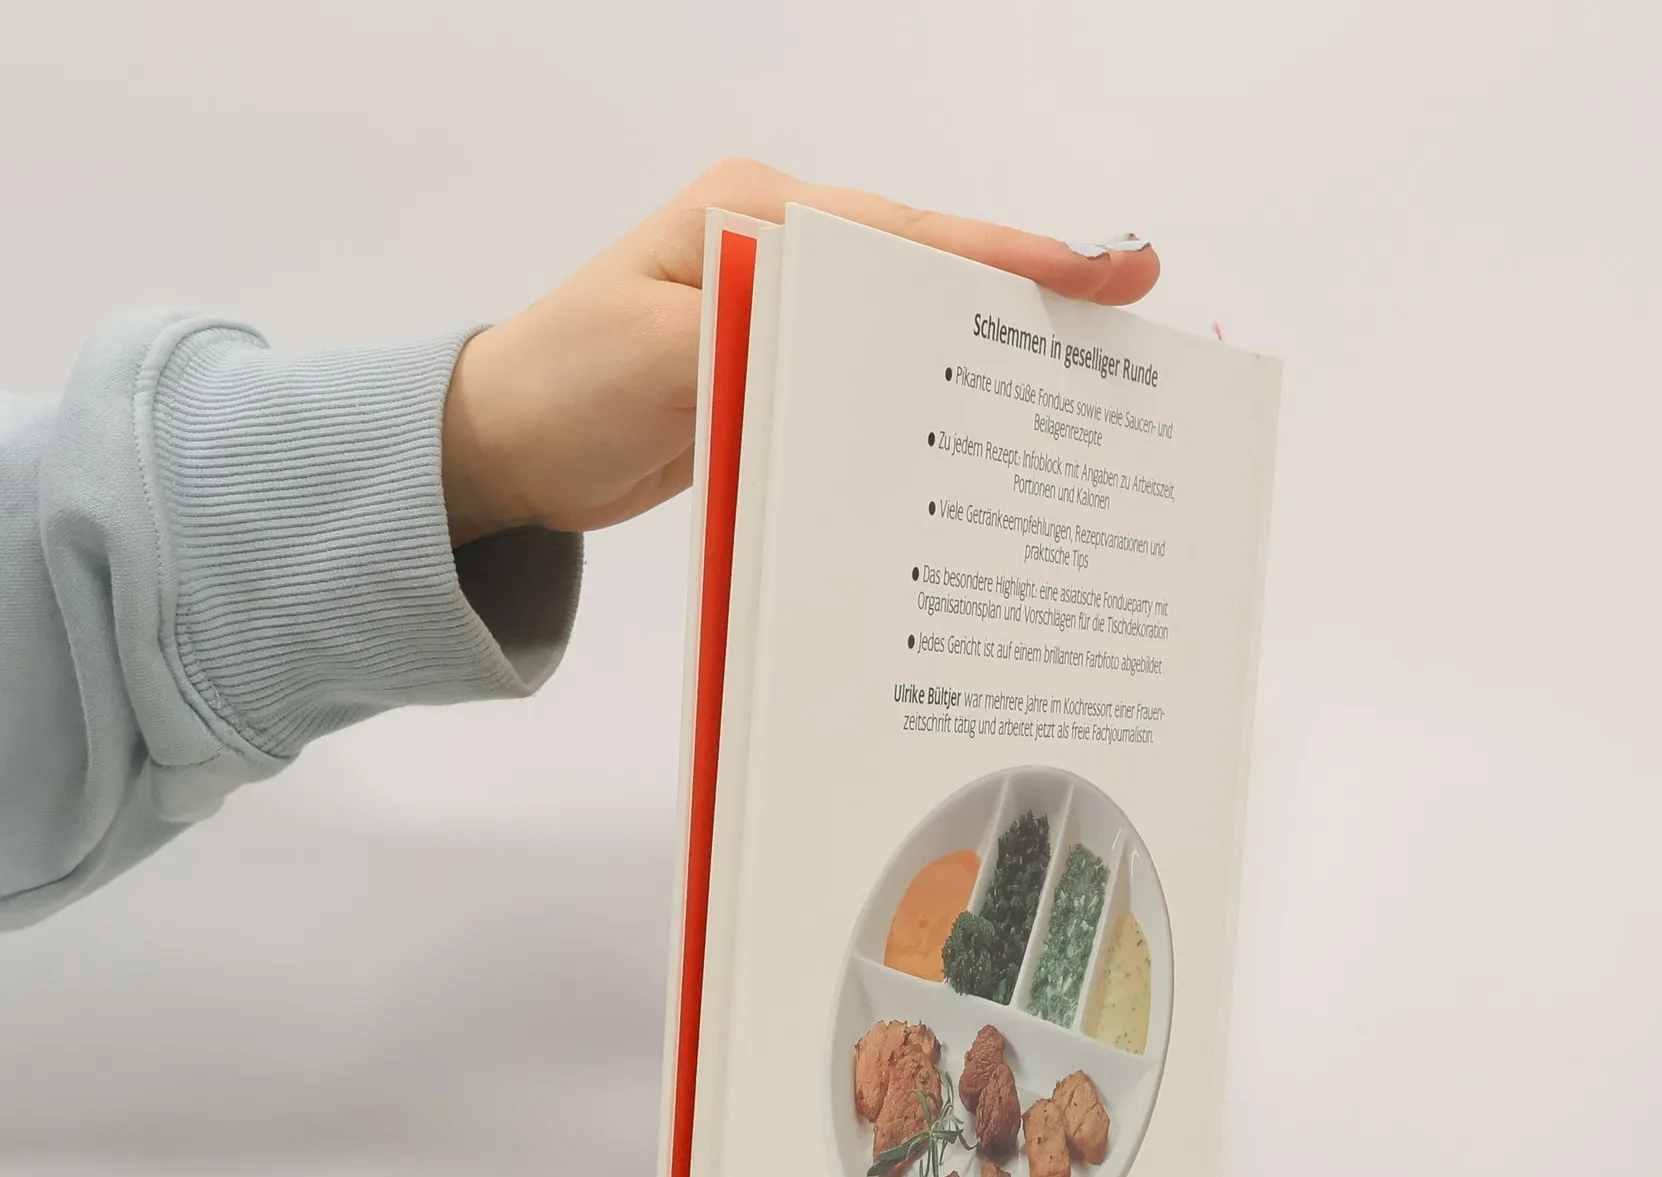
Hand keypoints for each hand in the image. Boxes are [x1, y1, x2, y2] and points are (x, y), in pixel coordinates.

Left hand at [439, 159, 1159, 546]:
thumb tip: (864, 334)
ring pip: (910, 325)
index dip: (1009, 255)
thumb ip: (762, 334)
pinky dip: (934, 391)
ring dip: (988, 347)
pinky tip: (988, 422)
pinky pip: (874, 374)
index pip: (906, 233)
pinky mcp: (780, 369)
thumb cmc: (567, 383)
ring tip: (1084, 374)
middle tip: (1129, 317)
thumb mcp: (659, 355)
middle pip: (928, 270)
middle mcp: (780, 249)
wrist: (504, 447)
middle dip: (1026, 294)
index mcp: (758, 217)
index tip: (1104, 268)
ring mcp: (782, 310)